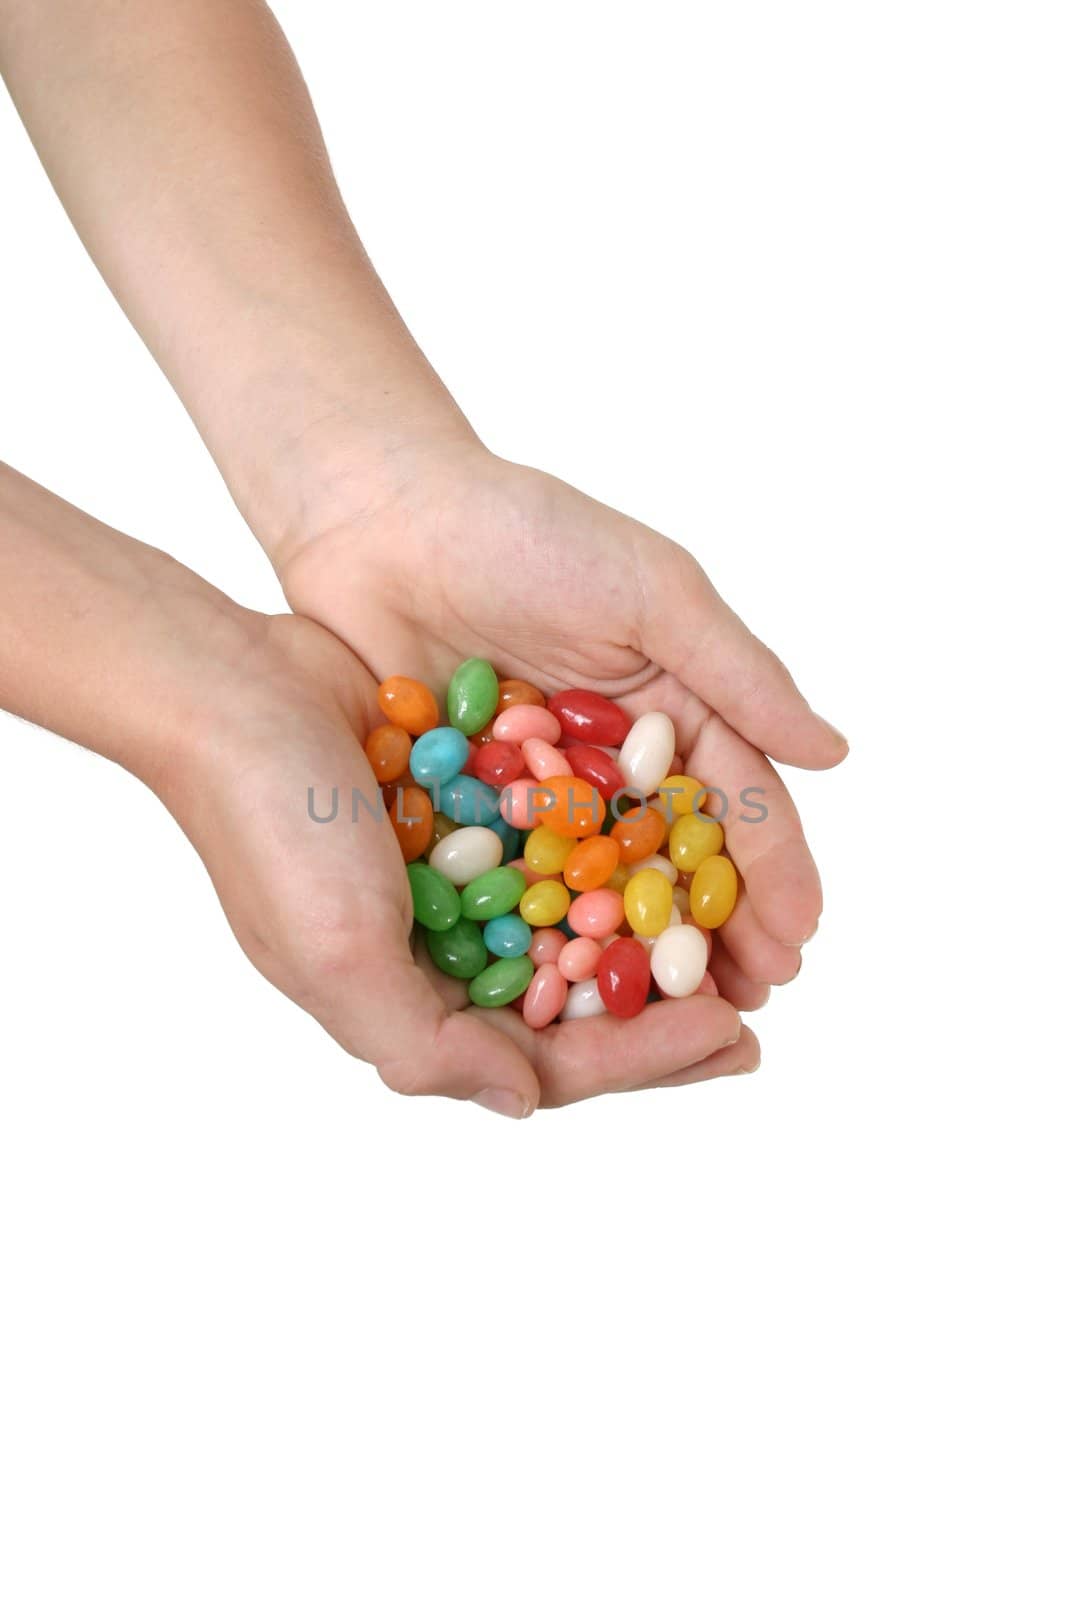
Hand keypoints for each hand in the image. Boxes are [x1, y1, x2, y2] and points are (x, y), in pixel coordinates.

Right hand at [166, 610, 754, 1116]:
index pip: (551, 1060)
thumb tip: (524, 1102)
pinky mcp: (473, 812)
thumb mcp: (338, 960)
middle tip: (757, 1012)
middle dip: (667, 1014)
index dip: (645, 1057)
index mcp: (415, 1004)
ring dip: (656, 940)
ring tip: (735, 939)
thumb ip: (428, 1048)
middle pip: (580, 1006)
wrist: (229, 690)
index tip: (731, 1036)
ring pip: (584, 930)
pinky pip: (565, 846)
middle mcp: (446, 953)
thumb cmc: (272, 831)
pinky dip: (620, 856)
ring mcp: (462, 881)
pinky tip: (680, 847)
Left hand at [275, 443, 848, 1014]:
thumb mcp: (650, 592)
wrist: (380, 515)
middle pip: (672, 865)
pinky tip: (563, 990)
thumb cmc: (524, 533)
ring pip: (597, 892)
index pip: (736, 804)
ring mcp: (536, 795)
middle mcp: (610, 764)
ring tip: (669, 1020)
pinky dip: (538, 936)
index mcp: (670, 711)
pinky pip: (511, 886)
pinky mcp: (465, 812)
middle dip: (713, 934)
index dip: (771, 873)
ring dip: (634, 955)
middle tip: (748, 1005)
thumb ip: (738, 674)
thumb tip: (835, 754)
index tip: (798, 940)